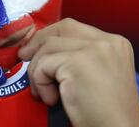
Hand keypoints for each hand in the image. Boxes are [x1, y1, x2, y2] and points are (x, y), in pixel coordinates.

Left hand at [18, 18, 138, 126]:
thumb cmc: (104, 111)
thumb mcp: (95, 74)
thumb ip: (76, 56)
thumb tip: (40, 48)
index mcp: (114, 43)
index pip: (73, 28)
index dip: (50, 36)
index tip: (35, 48)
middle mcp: (106, 41)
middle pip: (61, 29)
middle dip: (38, 42)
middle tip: (24, 57)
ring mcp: (92, 49)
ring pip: (47, 47)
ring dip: (37, 70)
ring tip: (44, 92)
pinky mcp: (77, 62)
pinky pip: (43, 64)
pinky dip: (39, 82)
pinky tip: (50, 98)